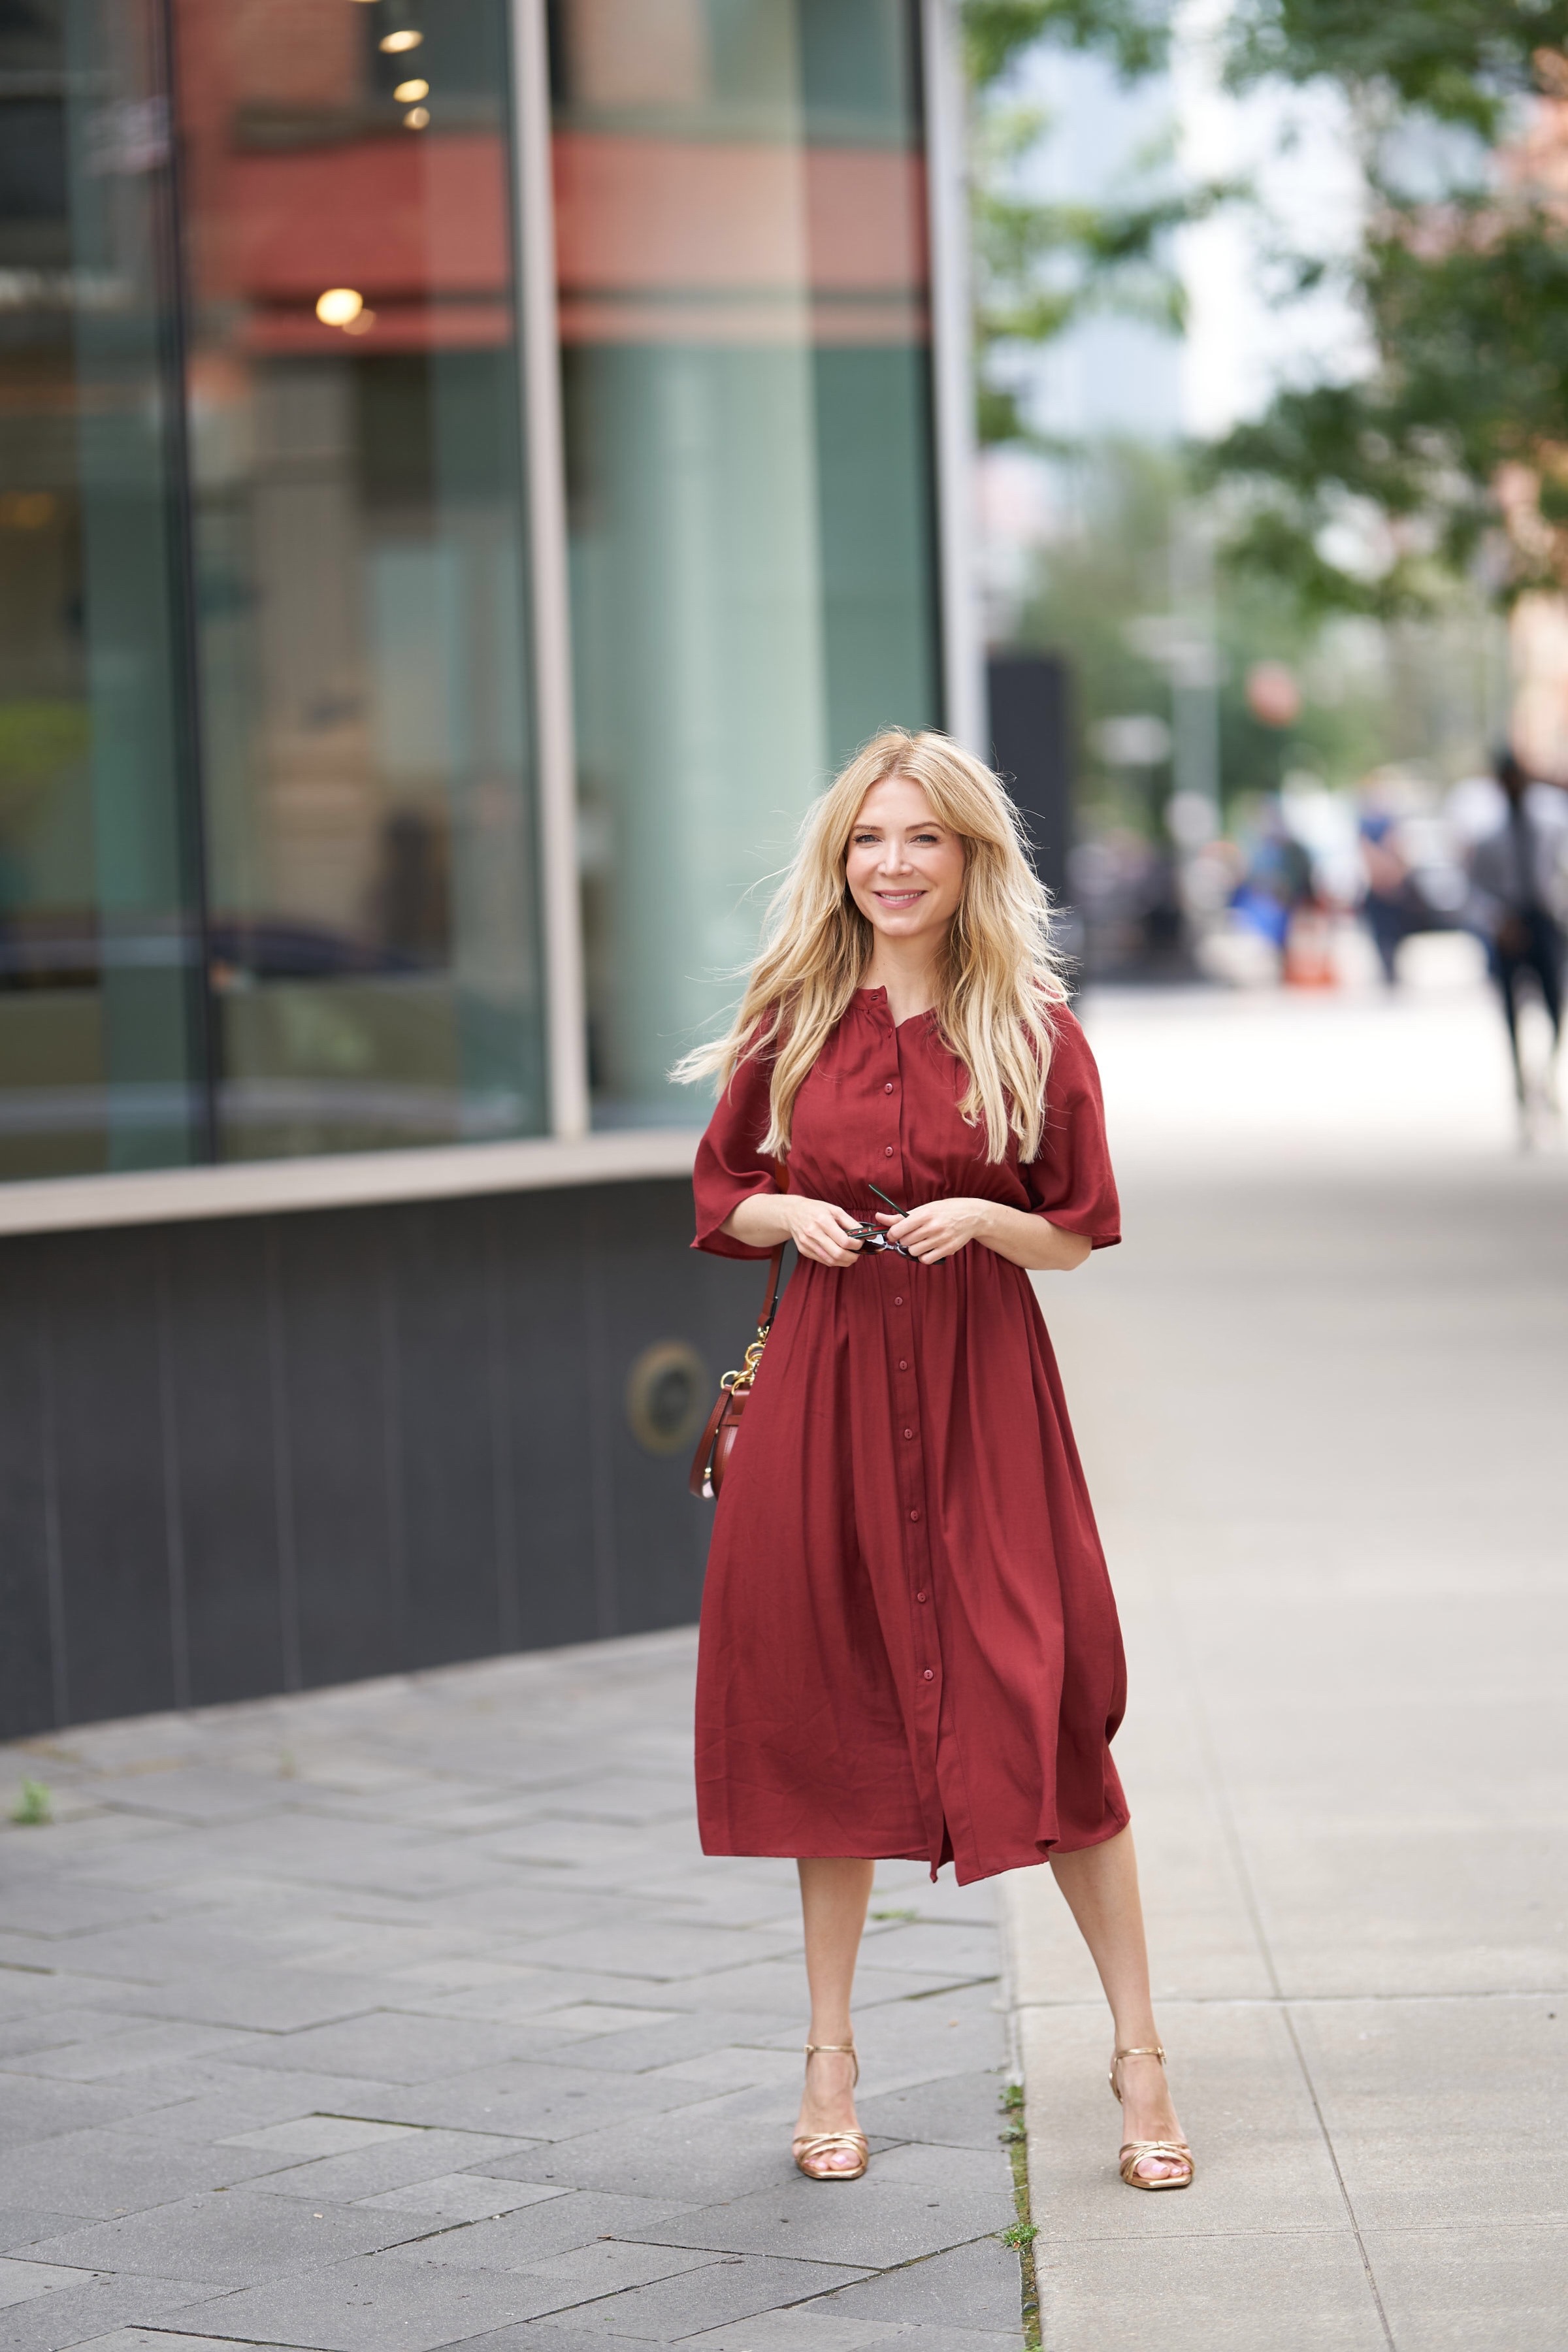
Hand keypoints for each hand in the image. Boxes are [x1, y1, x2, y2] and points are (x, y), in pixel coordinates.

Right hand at [785, 1196, 866, 1266]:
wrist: (792, 1213)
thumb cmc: (815, 1209)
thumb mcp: (835, 1210)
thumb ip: (852, 1223)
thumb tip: (868, 1234)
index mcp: (823, 1221)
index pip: (844, 1241)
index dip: (857, 1245)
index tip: (861, 1242)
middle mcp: (813, 1233)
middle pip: (838, 1254)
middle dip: (852, 1257)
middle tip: (858, 1254)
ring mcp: (807, 1243)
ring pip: (830, 1261)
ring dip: (844, 1261)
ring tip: (850, 1256)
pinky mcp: (804, 1250)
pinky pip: (822, 1260)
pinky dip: (834, 1261)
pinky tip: (838, 1255)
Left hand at [877, 1198, 995, 1263]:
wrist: (971, 1215)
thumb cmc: (944, 1210)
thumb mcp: (923, 1209)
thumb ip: (899, 1216)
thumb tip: (878, 1217)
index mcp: (924, 1214)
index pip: (898, 1230)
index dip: (892, 1234)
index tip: (894, 1234)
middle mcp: (932, 1227)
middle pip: (905, 1242)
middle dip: (904, 1239)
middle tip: (913, 1235)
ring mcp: (941, 1239)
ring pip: (913, 1251)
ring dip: (913, 1248)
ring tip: (922, 1241)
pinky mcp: (947, 1249)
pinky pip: (926, 1259)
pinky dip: (924, 1256)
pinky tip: (929, 1248)